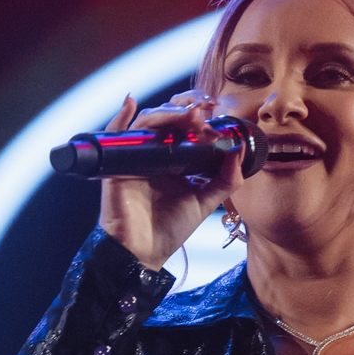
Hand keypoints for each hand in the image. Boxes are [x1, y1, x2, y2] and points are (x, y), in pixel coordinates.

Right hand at [99, 92, 244, 270]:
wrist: (144, 253)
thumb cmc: (170, 229)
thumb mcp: (205, 201)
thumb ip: (226, 180)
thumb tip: (238, 151)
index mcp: (174, 160)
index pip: (184, 127)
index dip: (197, 117)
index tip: (214, 114)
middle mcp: (154, 155)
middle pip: (166, 119)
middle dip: (184, 110)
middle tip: (202, 112)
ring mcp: (134, 157)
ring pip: (147, 123)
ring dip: (166, 113)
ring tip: (187, 115)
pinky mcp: (117, 166)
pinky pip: (115, 135)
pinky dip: (121, 116)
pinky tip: (131, 102)